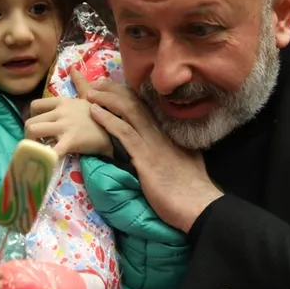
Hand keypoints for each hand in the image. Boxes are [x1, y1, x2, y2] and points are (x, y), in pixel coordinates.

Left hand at [25, 68, 112, 157]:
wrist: (118, 130)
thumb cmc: (103, 115)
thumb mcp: (90, 96)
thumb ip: (80, 83)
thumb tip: (73, 67)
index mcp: (62, 101)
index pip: (35, 105)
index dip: (33, 118)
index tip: (40, 127)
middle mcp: (60, 111)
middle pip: (30, 122)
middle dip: (30, 135)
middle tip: (38, 143)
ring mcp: (65, 126)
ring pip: (32, 131)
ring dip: (32, 144)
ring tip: (41, 151)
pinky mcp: (70, 141)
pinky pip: (50, 150)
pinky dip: (44, 157)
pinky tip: (46, 162)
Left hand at [86, 80, 222, 232]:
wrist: (199, 205)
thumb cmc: (192, 190)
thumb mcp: (187, 162)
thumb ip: (177, 151)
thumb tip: (172, 149)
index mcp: (170, 133)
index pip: (148, 107)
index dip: (129, 94)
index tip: (114, 86)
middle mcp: (161, 132)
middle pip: (136, 103)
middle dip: (115, 90)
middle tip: (98, 82)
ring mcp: (153, 143)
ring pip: (128, 111)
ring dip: (107, 100)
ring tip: (90, 93)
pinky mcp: (145, 157)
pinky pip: (124, 132)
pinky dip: (108, 120)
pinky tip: (95, 112)